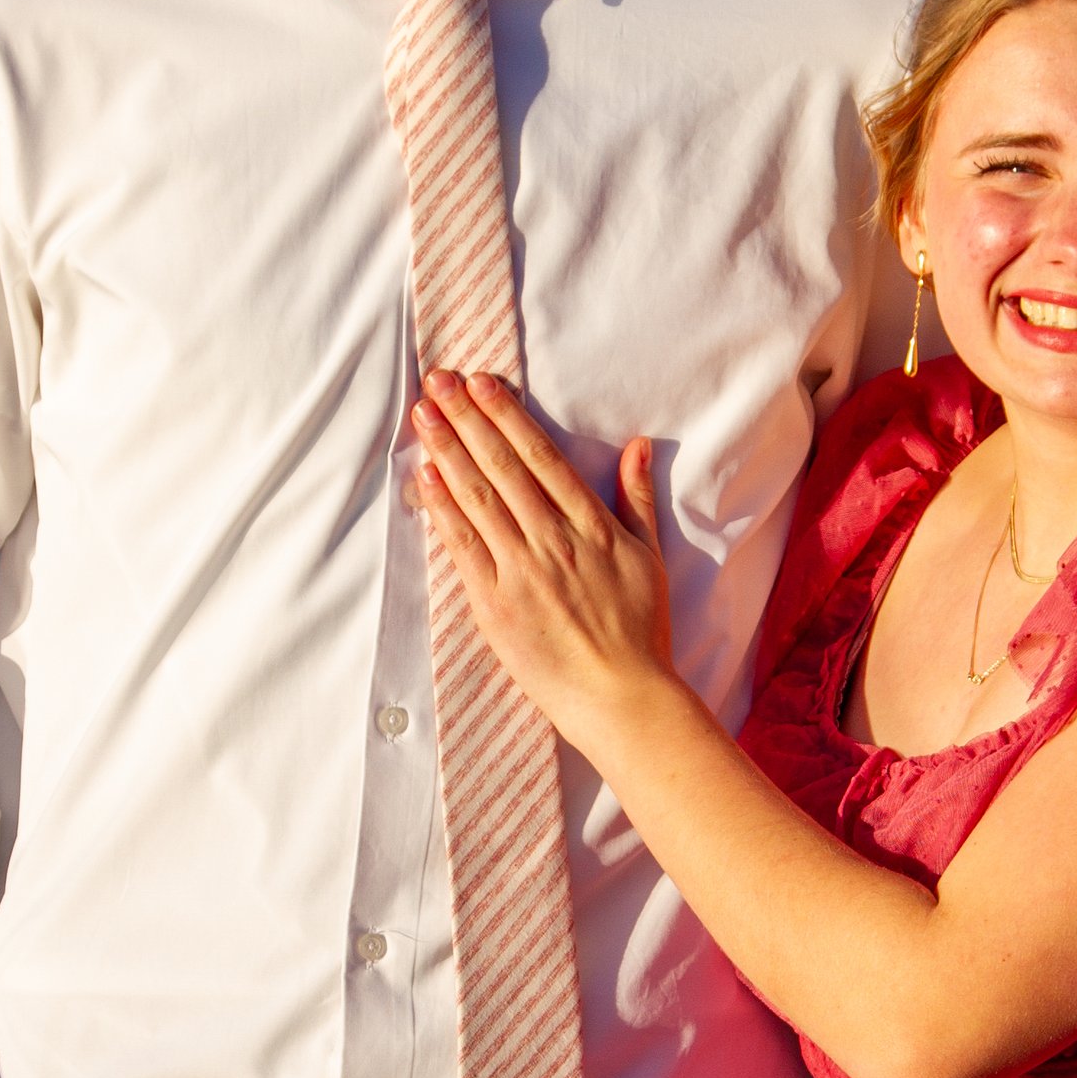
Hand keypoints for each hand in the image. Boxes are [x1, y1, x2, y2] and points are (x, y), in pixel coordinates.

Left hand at [409, 372, 679, 749]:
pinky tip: (427, 475)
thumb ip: (638, 499)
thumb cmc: (640, 632)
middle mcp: (554, 540)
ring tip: (425, 414)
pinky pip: (463, 545)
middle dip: (468, 419)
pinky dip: (443, 507)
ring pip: (479, 497)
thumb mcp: (650, 558)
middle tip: (440, 381)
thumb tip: (637, 447)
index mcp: (592, 526)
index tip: (483, 383)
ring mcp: (522, 570)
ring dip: (448, 451)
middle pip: (503, 466)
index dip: (508, 416)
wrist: (622, 697)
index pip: (542, 457)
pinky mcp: (495, 603)